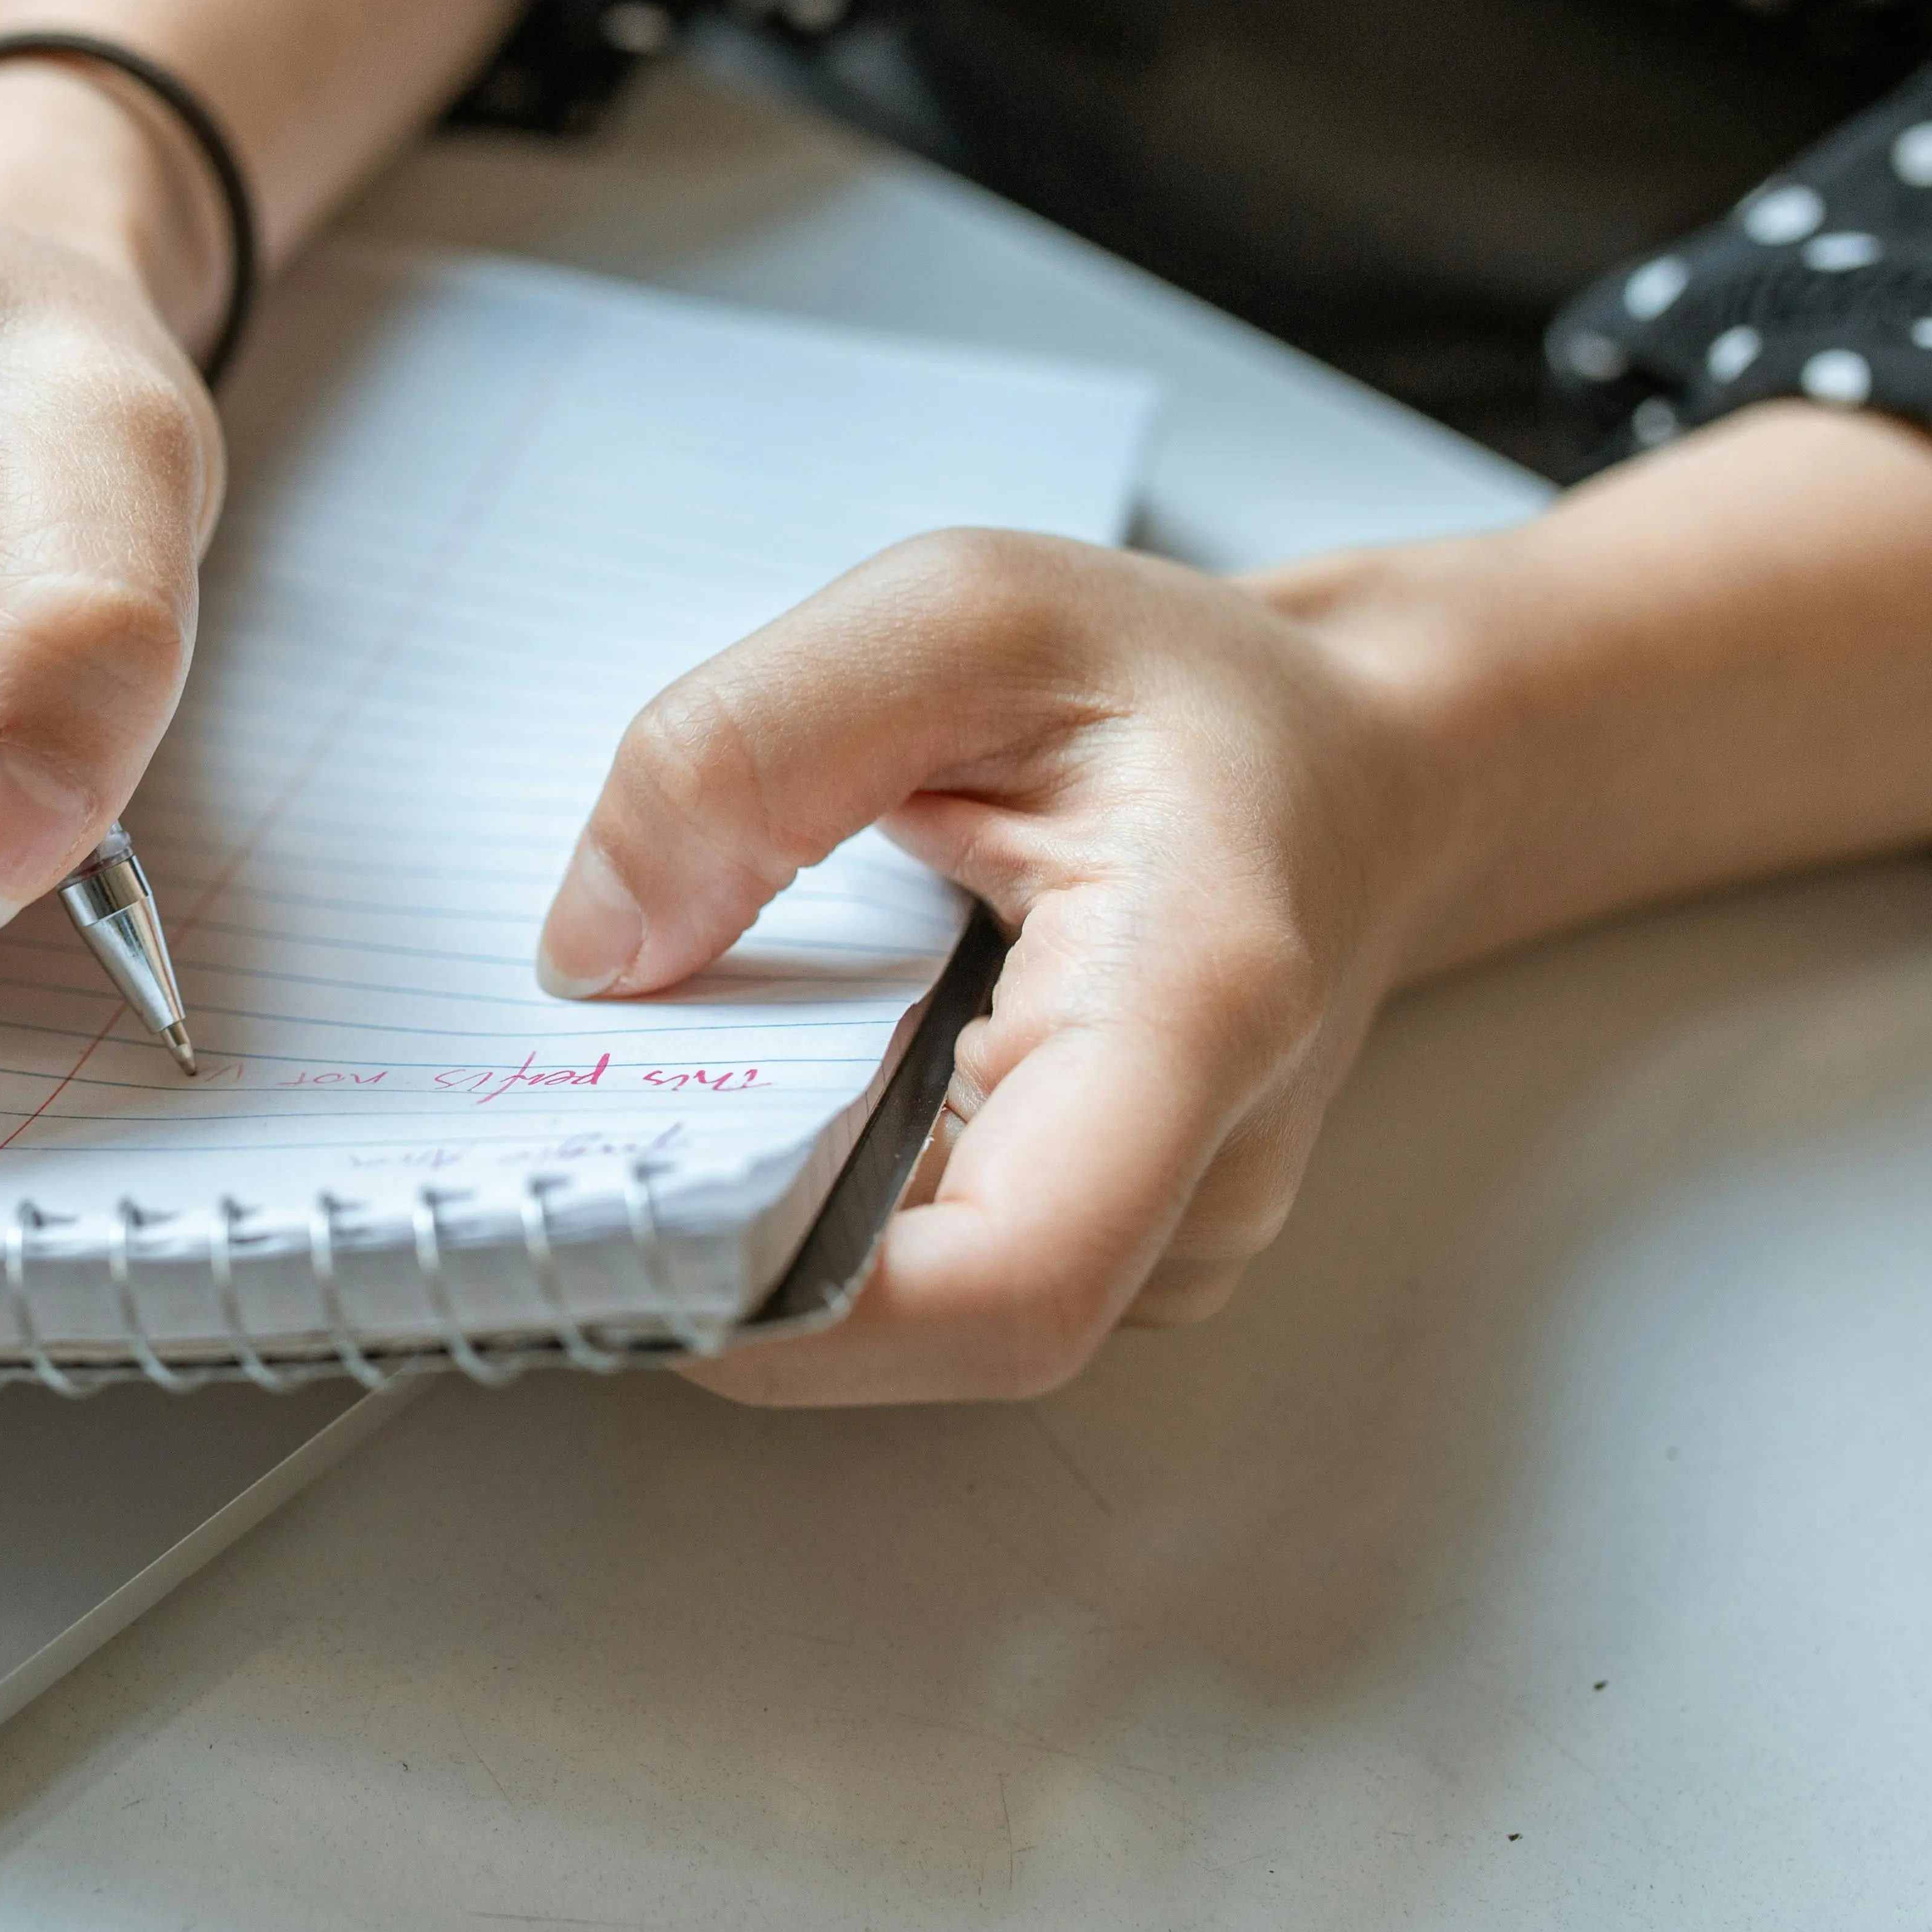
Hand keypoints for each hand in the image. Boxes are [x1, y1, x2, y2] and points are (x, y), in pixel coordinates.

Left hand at [539, 401, 1931, 1408]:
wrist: (1354, 761)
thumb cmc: (1173, 687)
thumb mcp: (961, 610)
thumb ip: (754, 745)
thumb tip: (592, 946)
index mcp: (1196, 1004)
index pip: (1010, 1281)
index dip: (799, 1320)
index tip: (633, 1238)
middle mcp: (1207, 1166)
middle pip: (934, 1322)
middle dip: (735, 1267)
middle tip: (577, 1151)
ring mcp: (1165, 1233)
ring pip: (921, 1317)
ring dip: (767, 1237)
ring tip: (665, 1096)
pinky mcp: (1112, 1247)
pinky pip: (934, 1278)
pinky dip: (817, 1215)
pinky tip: (762, 1103)